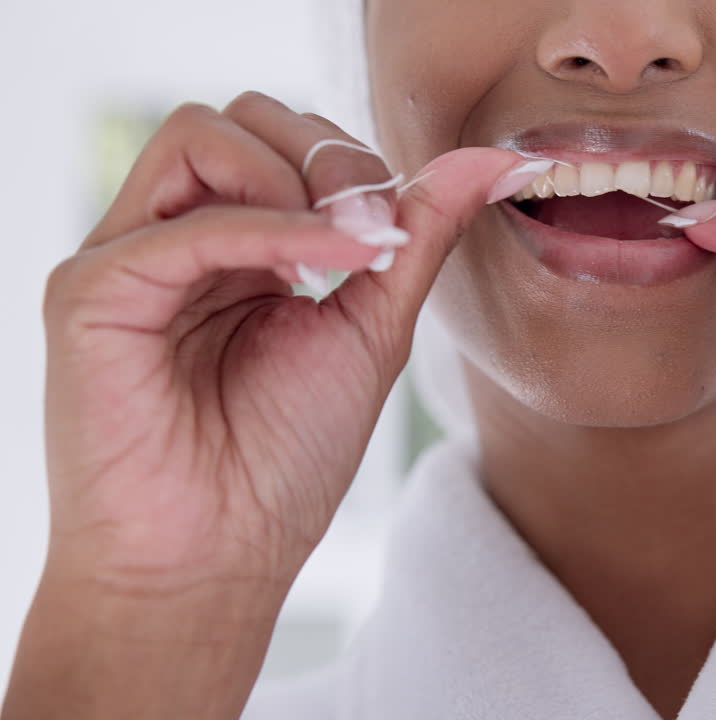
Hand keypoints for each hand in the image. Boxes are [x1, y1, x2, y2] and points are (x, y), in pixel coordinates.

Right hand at [11, 91, 535, 717]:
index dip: (352, 162)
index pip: (285, 139)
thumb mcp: (372, 326)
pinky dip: (270, 232)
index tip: (399, 231)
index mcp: (232, 245)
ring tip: (341, 255)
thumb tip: (491, 160)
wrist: (220, 559)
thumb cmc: (285, 459)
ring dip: (295, 182)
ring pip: (200, 138)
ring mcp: (127, 259)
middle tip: (375, 233)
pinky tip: (324, 269)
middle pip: (241, 118)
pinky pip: (187, 224)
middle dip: (327, 157)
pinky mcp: (90, 292)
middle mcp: (174, 238)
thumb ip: (418, 237)